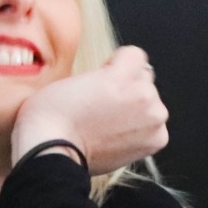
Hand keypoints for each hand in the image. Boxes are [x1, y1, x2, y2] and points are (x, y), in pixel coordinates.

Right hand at [11, 46, 168, 174]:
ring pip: (151, 104)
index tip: (104, 79)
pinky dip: (139, 132)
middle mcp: (144, 94)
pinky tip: (117, 138)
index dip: (116, 66)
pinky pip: (154, 127)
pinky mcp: (155, 140)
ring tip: (108, 125)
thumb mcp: (74, 77)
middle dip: (128, 89)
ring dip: (136, 111)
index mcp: (123, 73)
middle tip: (103, 106)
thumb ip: (105, 75)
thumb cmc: (52, 117)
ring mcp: (153, 118)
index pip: (135, 55)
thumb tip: (116, 85)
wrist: (52, 152)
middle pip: (144, 80)